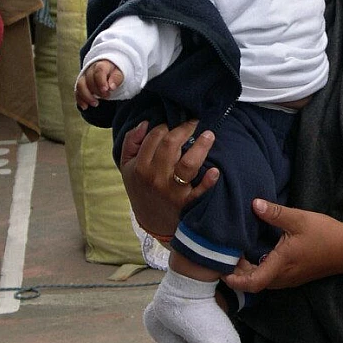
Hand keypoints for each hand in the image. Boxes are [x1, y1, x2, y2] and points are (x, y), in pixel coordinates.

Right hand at [75, 60, 123, 108]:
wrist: (108, 72)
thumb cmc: (114, 73)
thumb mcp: (120, 74)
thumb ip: (116, 78)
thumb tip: (111, 87)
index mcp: (101, 65)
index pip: (99, 71)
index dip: (101, 81)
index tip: (106, 90)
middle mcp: (90, 70)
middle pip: (89, 79)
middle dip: (97, 90)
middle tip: (107, 96)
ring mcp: (83, 77)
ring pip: (80, 85)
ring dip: (87, 96)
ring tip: (96, 104)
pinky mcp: (80, 85)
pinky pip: (77, 92)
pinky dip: (80, 100)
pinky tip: (85, 107)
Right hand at [118, 120, 219, 237]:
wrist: (150, 221)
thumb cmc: (141, 187)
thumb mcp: (127, 166)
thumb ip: (131, 142)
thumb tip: (145, 123)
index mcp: (141, 166)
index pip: (155, 137)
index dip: (166, 125)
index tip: (173, 122)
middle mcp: (156, 177)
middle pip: (171, 145)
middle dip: (184, 129)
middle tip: (193, 122)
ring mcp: (173, 191)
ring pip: (188, 164)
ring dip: (201, 147)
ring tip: (209, 135)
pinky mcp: (187, 203)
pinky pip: (199, 192)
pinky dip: (208, 182)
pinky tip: (215, 170)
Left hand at [222, 199, 342, 291]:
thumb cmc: (325, 234)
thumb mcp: (299, 218)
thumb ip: (275, 213)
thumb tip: (253, 203)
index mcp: (281, 264)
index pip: (252, 282)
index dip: (234, 280)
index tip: (221, 269)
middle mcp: (283, 276)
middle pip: (253, 283)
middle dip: (238, 272)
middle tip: (226, 254)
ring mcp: (289, 278)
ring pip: (262, 281)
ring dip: (248, 271)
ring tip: (238, 253)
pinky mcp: (294, 276)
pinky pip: (271, 278)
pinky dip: (259, 269)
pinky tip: (257, 254)